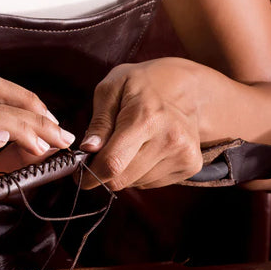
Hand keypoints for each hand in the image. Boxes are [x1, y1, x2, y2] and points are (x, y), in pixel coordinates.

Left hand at [80, 58, 202, 189]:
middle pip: (121, 179)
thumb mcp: (112, 89)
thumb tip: (88, 149)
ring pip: (135, 183)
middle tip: (104, 152)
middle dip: (105, 171)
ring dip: (125, 170)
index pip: (112, 163)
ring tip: (132, 143)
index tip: (79, 172)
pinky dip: (141, 172)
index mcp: (146, 118)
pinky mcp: (191, 165)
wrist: (188, 88)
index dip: (90, 174)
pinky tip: (147, 149)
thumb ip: (99, 122)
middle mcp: (169, 139)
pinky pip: (151, 184)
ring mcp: (183, 154)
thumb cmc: (143, 85)